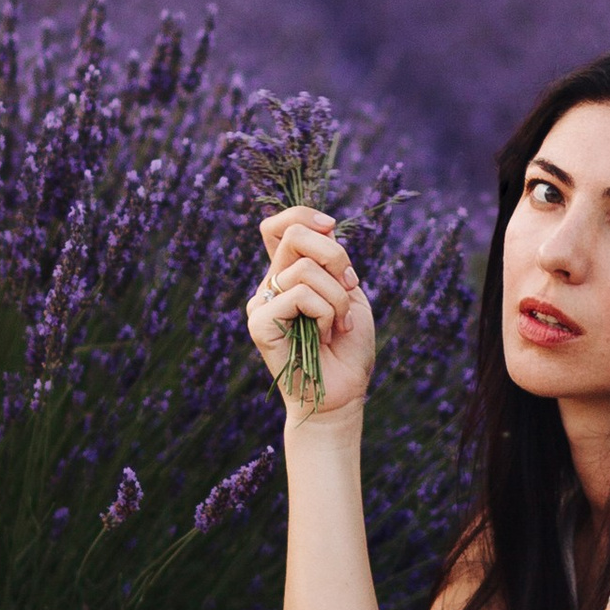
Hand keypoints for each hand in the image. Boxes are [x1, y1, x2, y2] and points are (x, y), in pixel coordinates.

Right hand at [249, 204, 374, 416]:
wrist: (343, 394)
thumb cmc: (349, 349)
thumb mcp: (349, 293)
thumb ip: (333, 261)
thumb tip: (324, 225)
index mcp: (290, 275)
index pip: (278, 226)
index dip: (303, 215)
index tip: (331, 227)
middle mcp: (271, 285)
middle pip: (293, 234)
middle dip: (334, 254)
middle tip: (350, 286)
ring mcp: (262, 304)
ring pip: (302, 268)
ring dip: (337, 296)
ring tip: (340, 324)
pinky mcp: (260, 324)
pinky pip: (299, 295)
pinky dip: (326, 312)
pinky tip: (326, 335)